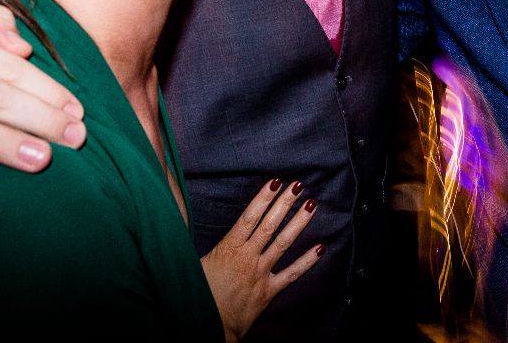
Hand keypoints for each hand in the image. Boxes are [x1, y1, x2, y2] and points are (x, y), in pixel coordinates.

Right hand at [201, 180, 321, 342]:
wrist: (209, 325)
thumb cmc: (199, 293)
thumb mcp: (196, 262)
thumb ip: (203, 240)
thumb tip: (187, 217)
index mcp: (229, 248)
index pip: (249, 217)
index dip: (263, 199)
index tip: (275, 182)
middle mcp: (248, 258)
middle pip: (269, 225)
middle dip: (284, 203)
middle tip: (298, 185)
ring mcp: (261, 273)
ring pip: (283, 243)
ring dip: (298, 223)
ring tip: (311, 205)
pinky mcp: (269, 291)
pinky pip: (292, 274)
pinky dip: (307, 261)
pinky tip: (320, 248)